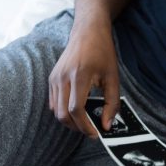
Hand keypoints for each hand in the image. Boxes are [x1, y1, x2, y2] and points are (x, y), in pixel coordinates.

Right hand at [48, 22, 119, 137]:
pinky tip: (78, 112)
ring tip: (86, 122)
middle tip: (91, 131)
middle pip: (62, 114)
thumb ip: (112, 103)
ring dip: (70, 121)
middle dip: (77, 127)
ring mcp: (54, 78)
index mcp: (79, 76)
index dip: (85, 126)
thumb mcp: (113, 78)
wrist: (87, 32)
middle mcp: (62, 77)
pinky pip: (53, 103)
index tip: (96, 133)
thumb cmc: (103, 53)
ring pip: (56, 111)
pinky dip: (63, 112)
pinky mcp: (51, 79)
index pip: (76, 109)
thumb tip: (107, 125)